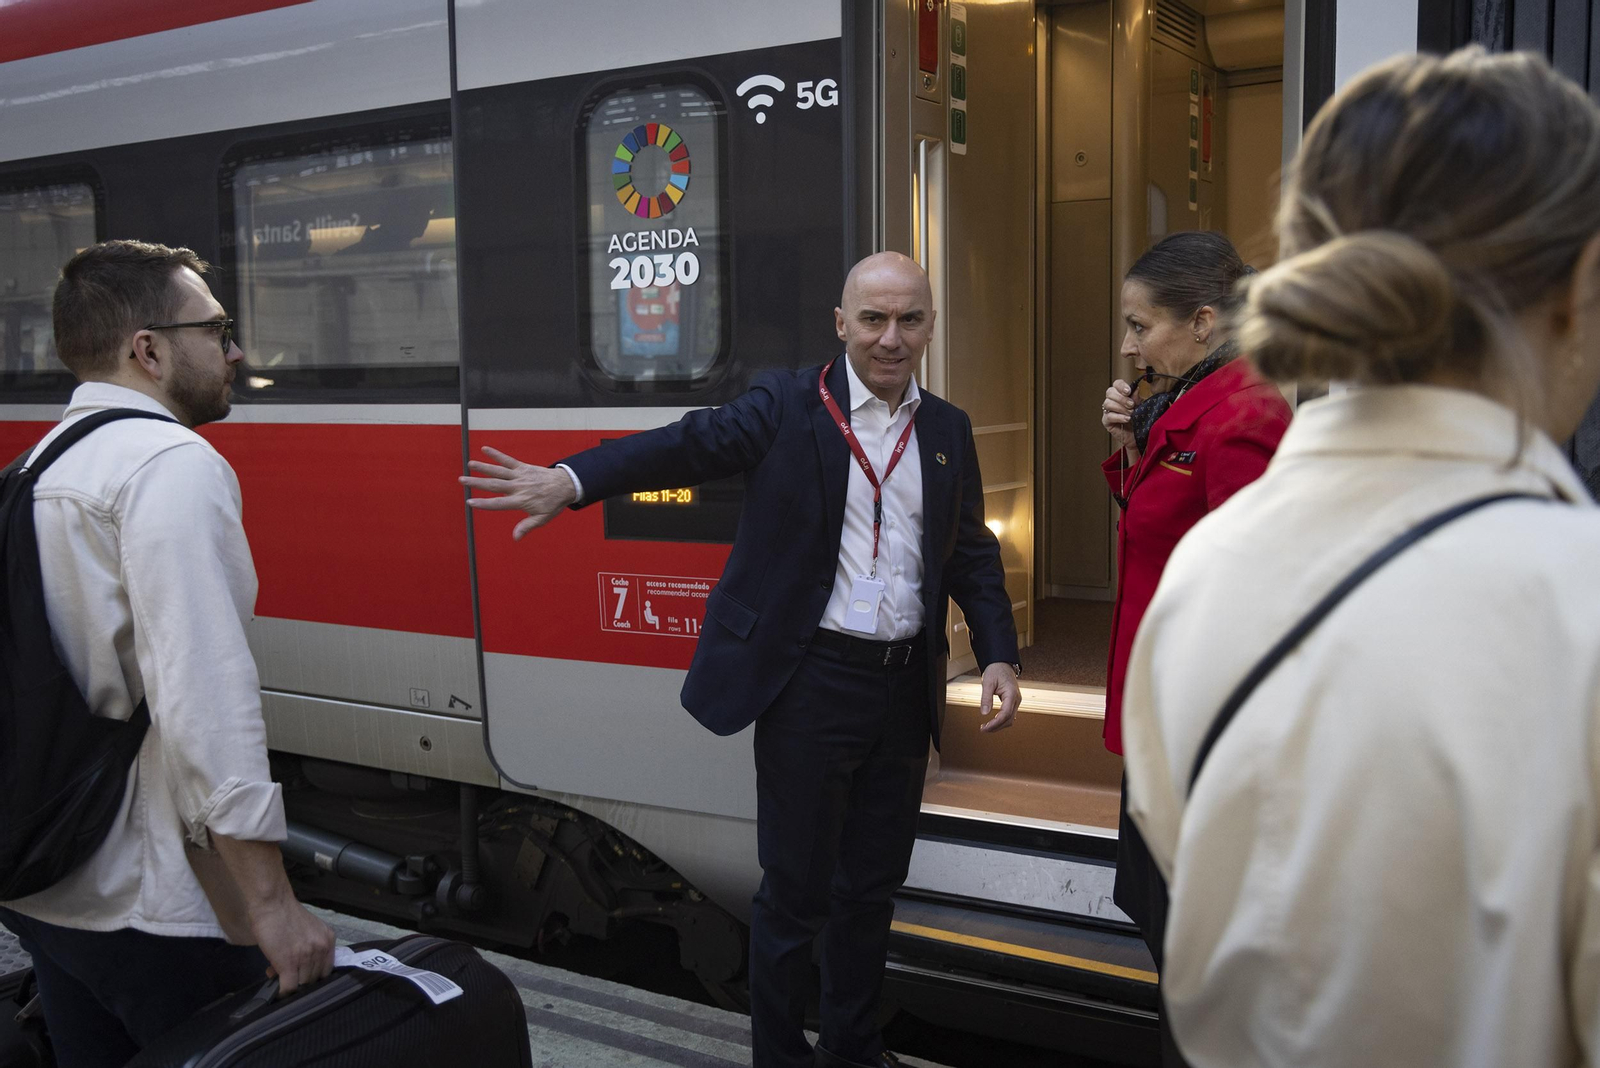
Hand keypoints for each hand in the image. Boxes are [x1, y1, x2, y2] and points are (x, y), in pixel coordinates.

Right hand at [249, 897, 334, 995]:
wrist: (272, 903)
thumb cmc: (285, 914)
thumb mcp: (307, 929)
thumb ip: (307, 948)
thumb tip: (296, 968)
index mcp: (328, 939)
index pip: (326, 970)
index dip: (313, 975)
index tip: (301, 975)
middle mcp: (321, 948)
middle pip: (315, 979)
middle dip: (300, 979)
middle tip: (285, 973)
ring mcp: (306, 956)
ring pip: (302, 984)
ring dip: (289, 984)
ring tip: (276, 973)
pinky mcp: (288, 963)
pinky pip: (289, 987)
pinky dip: (282, 992)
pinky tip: (276, 988)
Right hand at [459, 446, 577, 539]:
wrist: (566, 485)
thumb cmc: (553, 503)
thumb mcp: (542, 518)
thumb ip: (527, 526)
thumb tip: (515, 538)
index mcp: (520, 501)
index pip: (498, 503)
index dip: (483, 503)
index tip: (470, 502)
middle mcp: (518, 487)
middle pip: (494, 485)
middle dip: (476, 483)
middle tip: (462, 480)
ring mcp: (520, 476)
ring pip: (498, 471)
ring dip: (483, 467)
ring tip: (469, 464)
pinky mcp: (523, 467)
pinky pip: (508, 460)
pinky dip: (497, 454)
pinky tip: (485, 449)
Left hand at [978, 662, 1020, 732]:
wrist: (1002, 663)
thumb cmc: (996, 670)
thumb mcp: (988, 682)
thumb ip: (986, 698)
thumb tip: (984, 713)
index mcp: (1011, 694)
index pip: (1005, 714)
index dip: (995, 723)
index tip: (985, 727)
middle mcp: (1016, 699)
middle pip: (1009, 719)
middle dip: (996, 727)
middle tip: (983, 729)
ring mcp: (1015, 701)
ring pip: (1010, 719)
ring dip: (999, 726)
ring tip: (986, 727)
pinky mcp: (1012, 702)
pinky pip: (1009, 715)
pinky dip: (1001, 721)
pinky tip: (992, 723)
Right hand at [1102, 380, 1139, 460]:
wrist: (1139, 435)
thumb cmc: (1139, 419)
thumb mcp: (1141, 406)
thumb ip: (1137, 398)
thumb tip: (1135, 388)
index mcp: (1120, 393)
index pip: (1116, 384)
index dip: (1121, 386)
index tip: (1128, 391)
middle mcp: (1112, 400)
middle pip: (1110, 392)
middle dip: (1122, 398)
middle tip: (1131, 405)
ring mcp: (1108, 410)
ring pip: (1108, 403)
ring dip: (1121, 408)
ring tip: (1131, 413)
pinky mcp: (1106, 421)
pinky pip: (1109, 416)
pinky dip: (1119, 417)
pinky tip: (1127, 419)